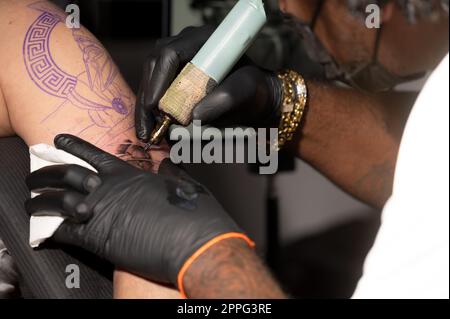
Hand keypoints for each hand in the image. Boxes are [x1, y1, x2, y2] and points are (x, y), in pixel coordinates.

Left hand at [25, 134, 252, 287]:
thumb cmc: (195, 214)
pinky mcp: (97, 239)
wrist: (195, 242)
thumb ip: (170, 173)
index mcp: (130, 175)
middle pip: (67, 175)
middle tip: (34, 174)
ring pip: (57, 201)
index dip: (73, 146)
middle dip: (46, 172)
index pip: (94, 155)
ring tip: (30, 200)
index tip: (57, 140)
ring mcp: (100, 212)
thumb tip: (166, 164)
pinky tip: (44, 229)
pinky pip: (63, 231)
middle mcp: (110, 189)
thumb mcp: (184, 184)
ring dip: (40, 200)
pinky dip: (50, 229)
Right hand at [136, 26, 283, 141]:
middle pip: (154, 67)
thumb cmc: (254, 89)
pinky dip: (152, 112)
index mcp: (203, 40)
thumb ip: (224, 100)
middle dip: (148, 99)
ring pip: (151, 80)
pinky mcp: (174, 75)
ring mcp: (178, 59)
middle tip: (148, 129)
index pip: (170, 54)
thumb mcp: (245, 92)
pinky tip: (153, 129)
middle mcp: (186, 45)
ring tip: (148, 134)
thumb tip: (193, 117)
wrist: (257, 96)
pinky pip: (156, 91)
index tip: (155, 107)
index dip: (158, 80)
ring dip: (146, 109)